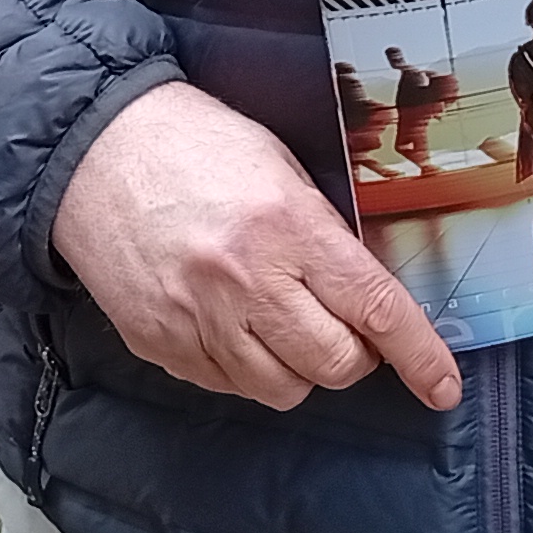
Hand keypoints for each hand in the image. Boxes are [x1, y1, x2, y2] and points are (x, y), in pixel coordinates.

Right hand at [51, 82, 464, 413]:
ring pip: (282, 389)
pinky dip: (243, 368)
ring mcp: (197, 320)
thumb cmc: (190, 143)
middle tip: (342, 328)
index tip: (442, 385)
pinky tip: (231, 325)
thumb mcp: (277, 166)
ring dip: (298, 368)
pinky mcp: (159, 343)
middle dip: (354, 357)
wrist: (91, 149)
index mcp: (286, 226)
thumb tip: (365, 290)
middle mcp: (244, 282)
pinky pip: (225, 385)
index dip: (419, 355)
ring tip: (281, 325)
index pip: (374, 307)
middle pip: (334, 364)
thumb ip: (322, 231)